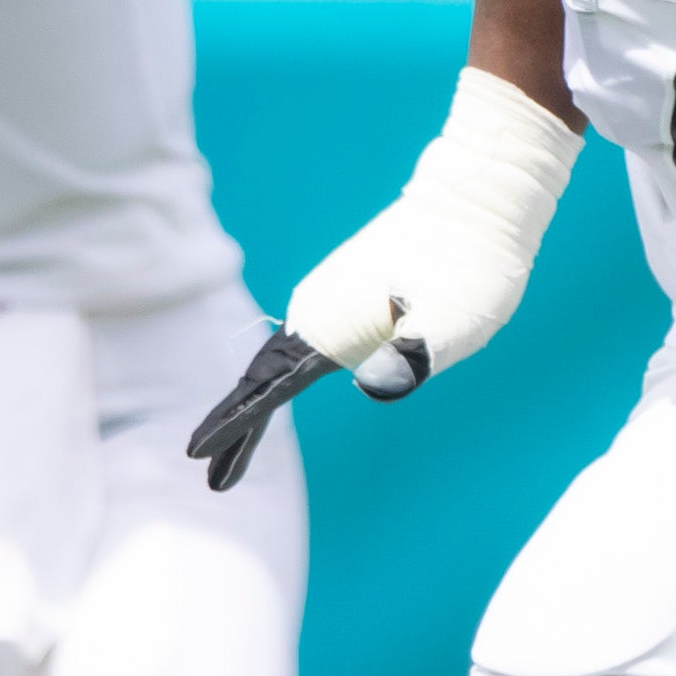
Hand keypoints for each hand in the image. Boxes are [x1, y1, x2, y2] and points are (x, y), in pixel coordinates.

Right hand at [186, 69, 579, 489]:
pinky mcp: (342, 296)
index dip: (234, 424)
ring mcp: (327, 298)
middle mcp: (318, 307)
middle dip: (234, 427)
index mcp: (334, 318)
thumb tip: (370, 384)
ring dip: (252, 405)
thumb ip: (414, 352)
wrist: (477, 197)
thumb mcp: (456, 316)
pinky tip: (269, 399)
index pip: (270, 384)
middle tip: (212, 479)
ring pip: (274, 363)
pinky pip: (295, 349)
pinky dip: (276, 382)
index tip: (199, 455)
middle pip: (261, 378)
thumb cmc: (473, 262)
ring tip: (228, 455)